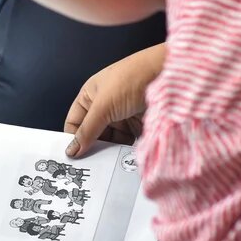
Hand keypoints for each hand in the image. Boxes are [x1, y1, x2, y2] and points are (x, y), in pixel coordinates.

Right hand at [64, 43, 165, 157]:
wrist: (168, 76)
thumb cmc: (132, 79)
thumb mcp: (103, 106)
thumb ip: (87, 130)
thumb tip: (72, 149)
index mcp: (90, 96)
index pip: (75, 123)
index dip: (73, 139)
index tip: (75, 157)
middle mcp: (104, 105)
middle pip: (93, 133)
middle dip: (93, 146)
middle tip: (93, 163)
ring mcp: (121, 114)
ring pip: (110, 139)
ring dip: (110, 149)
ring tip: (111, 159)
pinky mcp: (138, 123)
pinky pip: (127, 141)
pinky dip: (125, 148)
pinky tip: (125, 155)